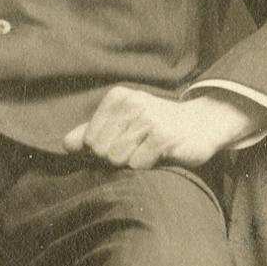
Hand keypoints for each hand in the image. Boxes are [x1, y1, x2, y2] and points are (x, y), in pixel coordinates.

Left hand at [62, 88, 259, 170]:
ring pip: (118, 160)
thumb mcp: (123, 123)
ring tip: (148, 150)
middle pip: (102, 152)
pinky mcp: (163, 137)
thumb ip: (92, 133)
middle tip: (138, 147)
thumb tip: (65, 145)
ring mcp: (148, 119)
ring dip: (133, 162)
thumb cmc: (156, 126)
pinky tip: (160, 154)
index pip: (89, 140)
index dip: (104, 150)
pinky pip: (138, 165)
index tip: (124, 141)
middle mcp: (131, 104)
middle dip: (117, 157)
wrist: (201, 123)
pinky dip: (148, 166)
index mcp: (117, 98)